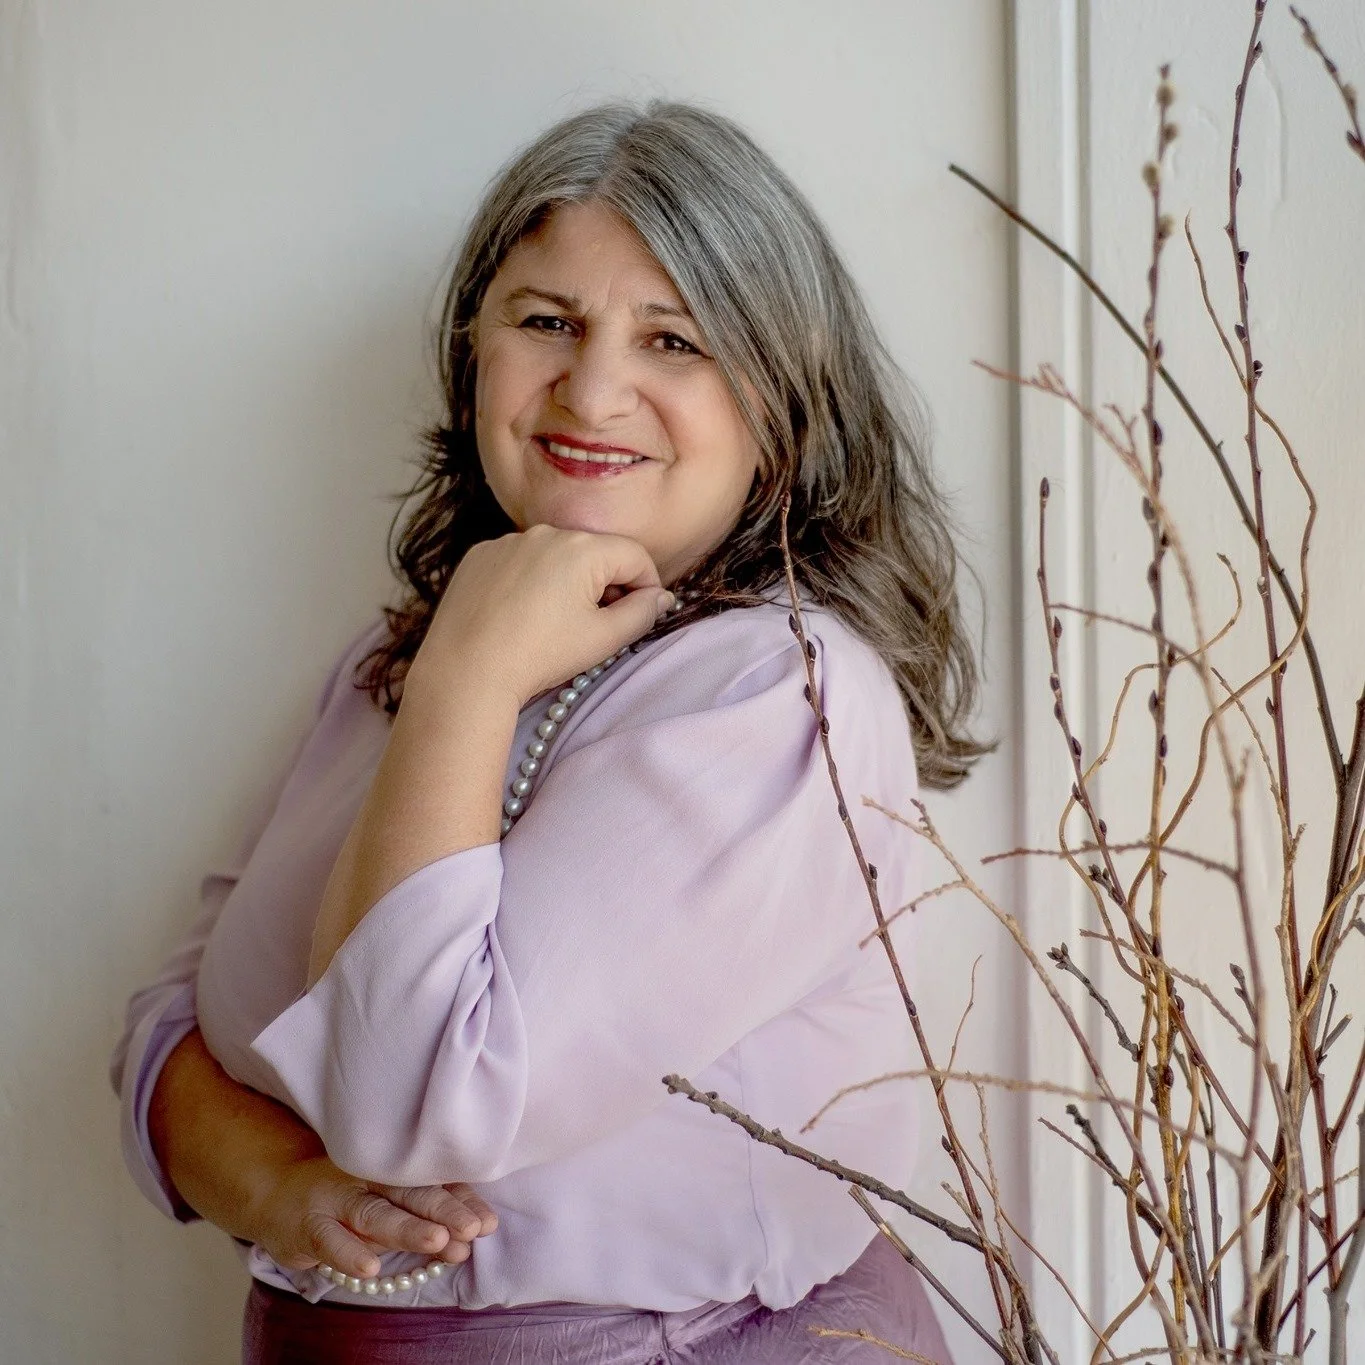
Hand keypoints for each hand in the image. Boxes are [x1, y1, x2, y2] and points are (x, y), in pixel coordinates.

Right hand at [249, 1155, 498, 1278]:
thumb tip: (468, 1240)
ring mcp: (338, 1200)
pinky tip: (372, 1268)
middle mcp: (368, 1180)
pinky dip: (350, 1253)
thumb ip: (419, 1217)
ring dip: (408, 1228)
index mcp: (392, 1172)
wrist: (273, 1190)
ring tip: (438, 1242)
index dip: (461, 1202)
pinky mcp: (309, 1225)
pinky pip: (331, 1240)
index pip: (433, 1185)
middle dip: (445, 1212)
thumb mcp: (382, 1203)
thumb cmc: (342, 1200)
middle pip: (411, 1195)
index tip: (489, 1222)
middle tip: (473, 1229)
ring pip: (376, 1214)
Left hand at [410, 525, 674, 706]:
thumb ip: (642, 612)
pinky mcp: (479, 555)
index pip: (634, 556)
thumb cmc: (541, 656)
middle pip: (594, 553)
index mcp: (584, 547)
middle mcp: (546, 532)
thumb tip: (661, 597)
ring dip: (565, 581)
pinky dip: (527, 580)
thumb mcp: (603, 639)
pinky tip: (518, 615)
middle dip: (604, 584)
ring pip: (554, 556)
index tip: (640, 615)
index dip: (647, 586)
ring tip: (552, 624)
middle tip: (596, 626)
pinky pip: (518, 560)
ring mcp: (508, 540)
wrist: (466, 671)